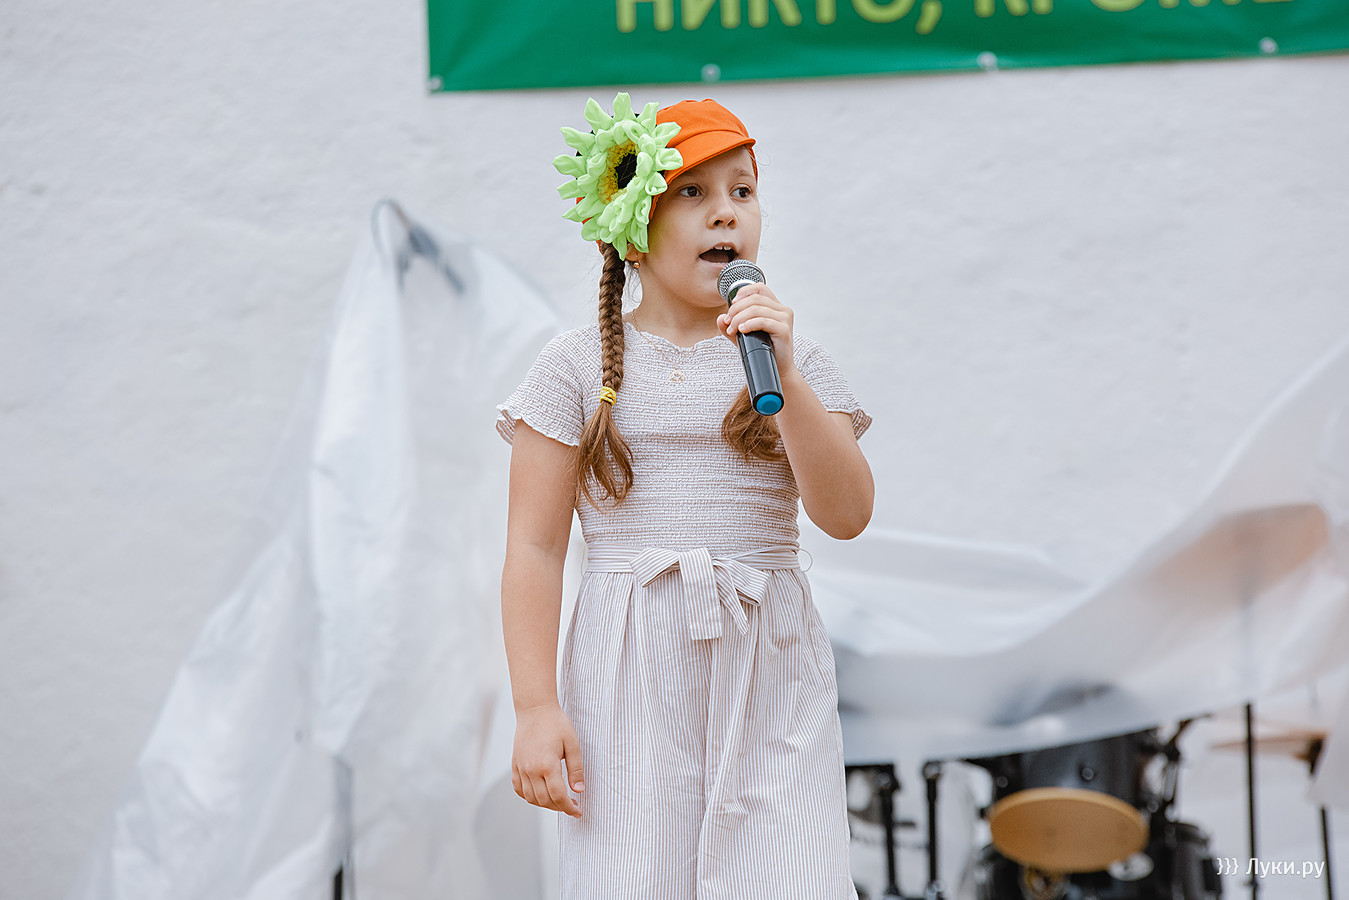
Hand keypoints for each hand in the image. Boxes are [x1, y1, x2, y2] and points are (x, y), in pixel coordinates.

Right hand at [511, 703, 584, 817]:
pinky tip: (540, 794)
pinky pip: (518, 789)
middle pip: (544, 800)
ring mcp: (520, 768)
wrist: (534, 709)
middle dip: (559, 807)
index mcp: (547, 765)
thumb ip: (576, 769)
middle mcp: (531, 769)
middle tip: (572, 806)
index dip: (569, 808)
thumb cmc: (556, 724)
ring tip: (558, 801)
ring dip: (545, 804)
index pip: (558, 796)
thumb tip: (579, 791)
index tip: (578, 811)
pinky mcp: (514, 764)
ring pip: (530, 798)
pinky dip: (529, 796)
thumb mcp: (572, 744)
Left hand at [716, 283, 796, 375]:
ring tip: (732, 330)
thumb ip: (731, 326)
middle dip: (736, 309)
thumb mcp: (743, 336)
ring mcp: (785, 319)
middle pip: (754, 299)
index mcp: (775, 307)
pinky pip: (763, 321)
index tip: (731, 304)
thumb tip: (720, 318)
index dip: (743, 292)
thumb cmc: (762, 351)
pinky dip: (749, 324)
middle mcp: (783, 310)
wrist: (777, 369)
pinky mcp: (784, 330)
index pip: (760, 288)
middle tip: (728, 323)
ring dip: (739, 318)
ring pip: (757, 309)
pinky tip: (742, 330)